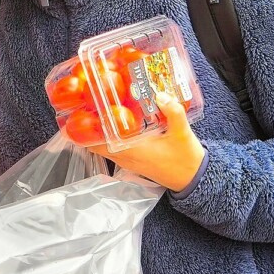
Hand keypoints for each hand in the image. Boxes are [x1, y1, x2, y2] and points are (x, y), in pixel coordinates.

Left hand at [89, 93, 205, 192]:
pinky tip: (114, 125)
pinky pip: (113, 151)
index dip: (85, 130)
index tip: (80, 114)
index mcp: (132, 151)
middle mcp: (126, 158)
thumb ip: (173, 112)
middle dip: (87, 129)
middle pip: (95, 145)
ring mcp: (129, 162)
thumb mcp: (182, 133)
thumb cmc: (187, 159)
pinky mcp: (134, 162)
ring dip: (97, 134)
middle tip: (85, 108)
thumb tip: (161, 95)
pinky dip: (109, 139)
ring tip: (96, 113)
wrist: (194, 178)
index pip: (99, 143)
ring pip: (103, 148)